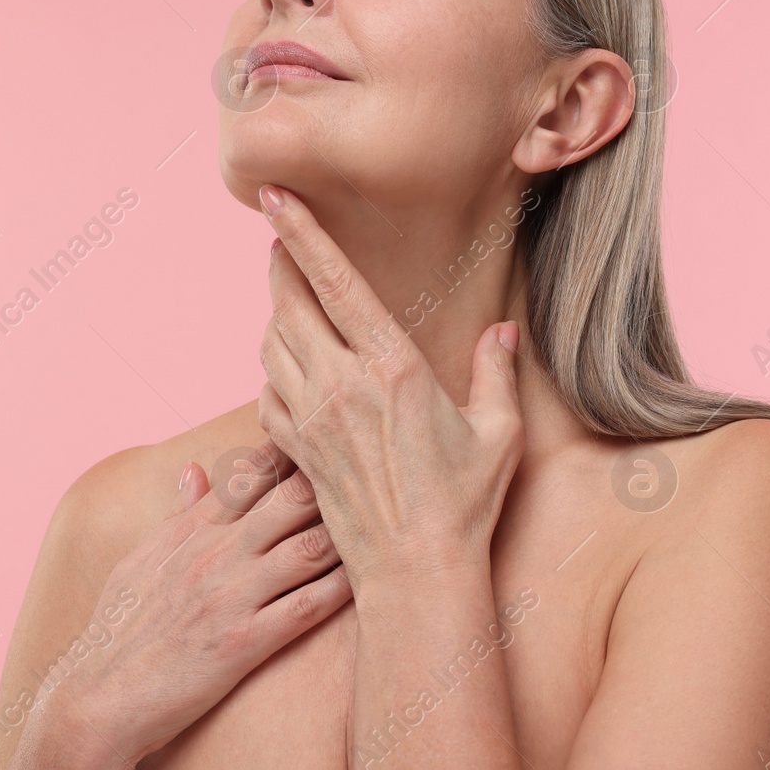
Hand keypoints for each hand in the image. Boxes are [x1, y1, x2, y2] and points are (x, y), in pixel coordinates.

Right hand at [22, 444, 351, 768]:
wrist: (96, 700)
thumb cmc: (118, 631)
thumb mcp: (139, 560)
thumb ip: (176, 513)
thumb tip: (194, 467)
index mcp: (192, 530)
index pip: (252, 471)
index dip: (296, 448)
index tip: (332, 432)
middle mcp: (216, 553)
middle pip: (292, 497)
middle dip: (338, 480)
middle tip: (380, 468)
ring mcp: (232, 596)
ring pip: (309, 546)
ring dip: (351, 532)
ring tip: (392, 518)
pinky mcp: (244, 642)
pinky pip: (307, 606)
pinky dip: (343, 588)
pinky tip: (373, 576)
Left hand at [254, 182, 525, 589]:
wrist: (415, 574)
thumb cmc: (464, 503)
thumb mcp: (498, 431)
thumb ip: (497, 371)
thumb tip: (503, 332)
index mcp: (392, 367)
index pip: (336, 282)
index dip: (302, 232)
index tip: (275, 196)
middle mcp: (342, 386)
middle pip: (288, 303)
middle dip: (280, 265)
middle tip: (282, 242)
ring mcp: (312, 420)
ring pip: (270, 345)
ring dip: (277, 317)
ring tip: (294, 305)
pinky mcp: (297, 451)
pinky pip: (266, 393)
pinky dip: (272, 373)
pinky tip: (292, 373)